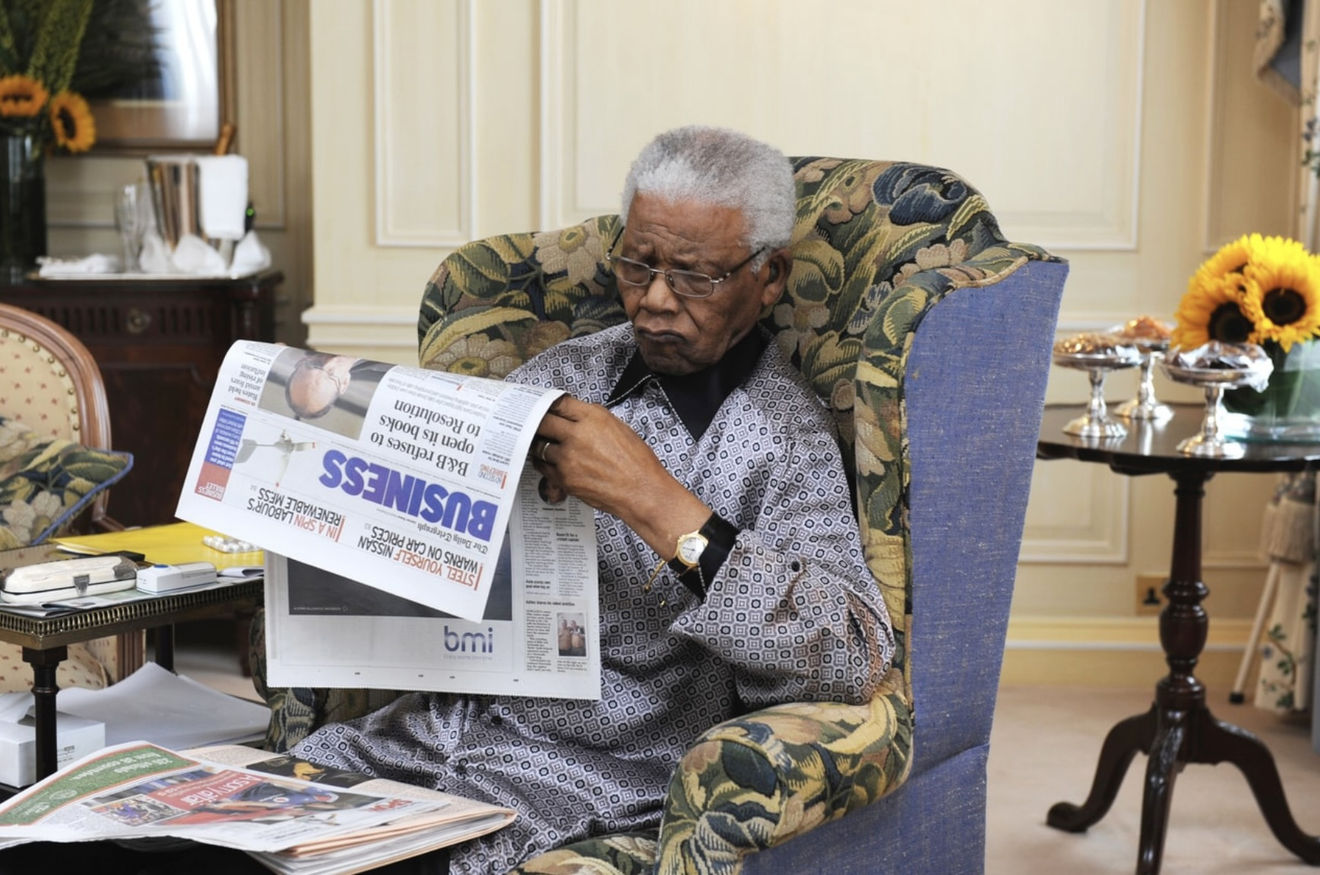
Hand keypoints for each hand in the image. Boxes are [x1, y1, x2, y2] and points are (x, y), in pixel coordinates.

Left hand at [531, 395, 709, 557]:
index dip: (548, 404)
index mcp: (593, 417)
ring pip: (539, 446)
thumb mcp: (618, 427)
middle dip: (538, 422)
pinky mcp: (564, 478)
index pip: (558, 402)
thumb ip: (592, 419)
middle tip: (536, 424)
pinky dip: (545, 463)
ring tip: (545, 445)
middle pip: (542, 422)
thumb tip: (573, 416)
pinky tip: (551, 462)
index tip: (544, 406)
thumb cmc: (636, 461)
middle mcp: (577, 435)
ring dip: (540, 445)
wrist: (641, 491)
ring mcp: (568, 458)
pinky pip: (543, 467)